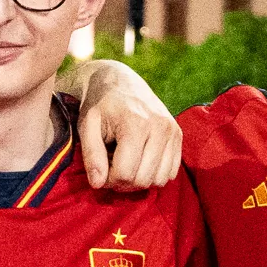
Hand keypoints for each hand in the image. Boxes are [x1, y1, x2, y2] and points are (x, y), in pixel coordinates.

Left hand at [70, 58, 178, 190]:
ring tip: (126, 164)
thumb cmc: (100, 105)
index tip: (100, 170)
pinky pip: (170, 172)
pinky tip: (140, 161)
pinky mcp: (178, 135)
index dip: (109, 180)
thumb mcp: (87, 126)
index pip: (125, 173)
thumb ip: (91, 155)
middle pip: (143, 179)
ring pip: (159, 180)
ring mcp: (172, 131)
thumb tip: (98, 184)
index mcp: (136, 123)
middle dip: (123, 183)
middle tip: (111, 169)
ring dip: (139, 180)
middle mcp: (159, 127)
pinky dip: (154, 174)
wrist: (121, 81)